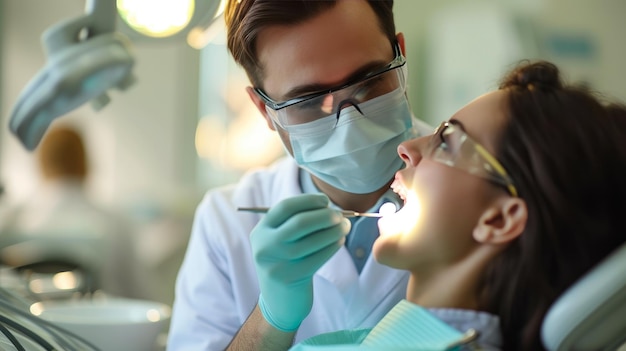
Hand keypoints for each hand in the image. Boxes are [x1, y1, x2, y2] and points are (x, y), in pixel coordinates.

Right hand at [251, 194, 349, 330]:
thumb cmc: (287, 262)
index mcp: (261, 231)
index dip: (308, 201)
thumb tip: (328, 206)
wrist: (279, 302)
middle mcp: (265, 246)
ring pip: (312, 240)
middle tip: (340, 216)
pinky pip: (318, 257)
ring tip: (344, 227)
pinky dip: (332, 246)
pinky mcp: (292, 278)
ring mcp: (277, 263)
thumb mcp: (280, 241)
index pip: (285, 207)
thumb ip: (296, 222)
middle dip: (324, 216)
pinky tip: (339, 242)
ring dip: (333, 231)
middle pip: (299, 223)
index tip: (326, 201)